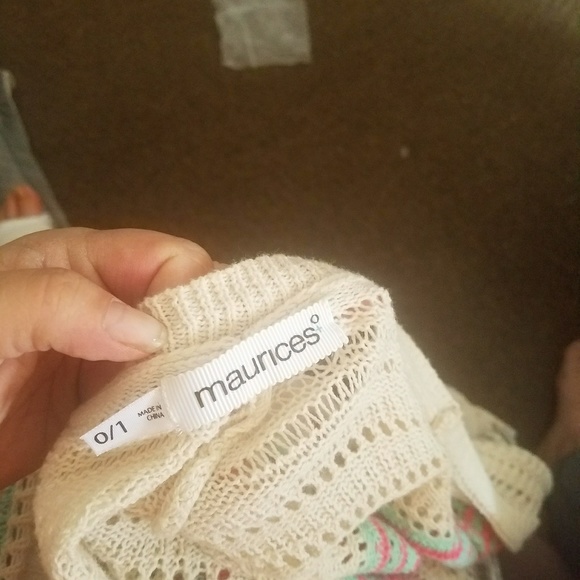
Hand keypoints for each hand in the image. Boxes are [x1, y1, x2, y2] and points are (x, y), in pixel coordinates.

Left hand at [0, 228, 212, 487]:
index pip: (168, 259)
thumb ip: (62, 304)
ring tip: (213, 410)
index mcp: (87, 264)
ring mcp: (110, 358)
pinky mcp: (108, 404)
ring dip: (193, 381)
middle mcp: (109, 306)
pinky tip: (188, 429)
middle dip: (205, 339)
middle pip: (183, 309)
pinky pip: (156, 401)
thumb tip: (152, 334)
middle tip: (219, 380)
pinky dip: (173, 413)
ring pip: (177, 357)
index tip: (208, 338)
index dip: (195, 290)